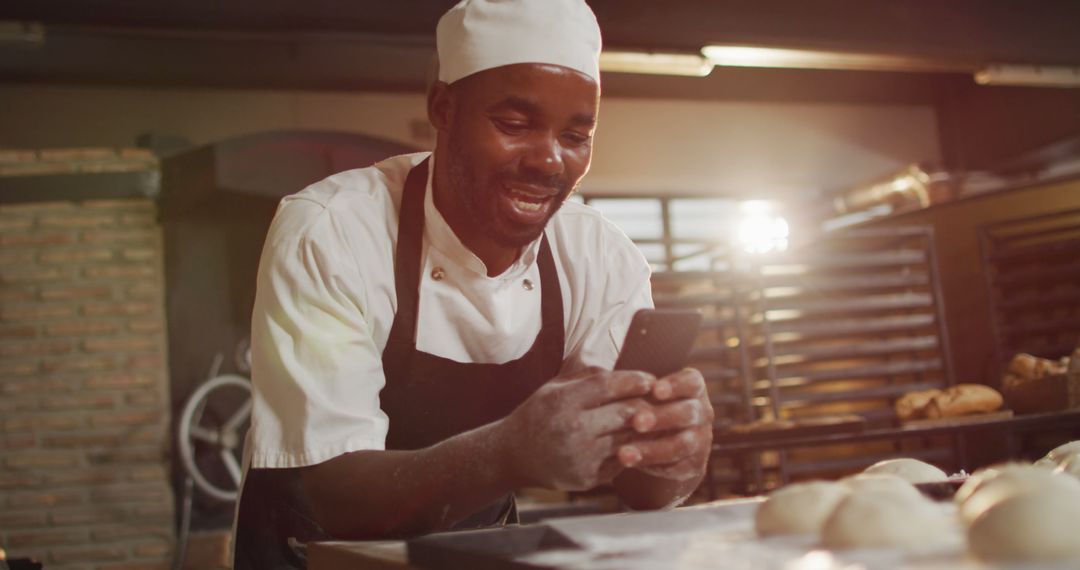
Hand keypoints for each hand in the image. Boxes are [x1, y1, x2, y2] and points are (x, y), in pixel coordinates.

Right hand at [499, 367, 656, 490]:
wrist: (514, 456)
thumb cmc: (539, 414)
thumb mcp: (555, 387)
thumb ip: (589, 376)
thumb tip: (628, 373)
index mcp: (562, 402)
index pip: (608, 386)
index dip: (634, 380)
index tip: (650, 379)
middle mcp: (572, 430)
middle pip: (625, 413)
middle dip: (646, 404)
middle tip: (660, 399)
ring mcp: (581, 457)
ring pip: (629, 438)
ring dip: (644, 429)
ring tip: (656, 419)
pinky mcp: (588, 478)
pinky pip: (621, 460)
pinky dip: (632, 450)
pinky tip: (638, 442)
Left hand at [617, 368, 713, 481]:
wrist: (658, 442)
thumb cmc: (644, 405)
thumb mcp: (642, 392)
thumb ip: (631, 383)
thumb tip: (597, 371)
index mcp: (692, 388)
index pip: (691, 382)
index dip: (676, 385)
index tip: (655, 389)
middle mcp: (701, 412)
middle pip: (688, 413)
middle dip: (662, 418)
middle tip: (636, 422)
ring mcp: (701, 439)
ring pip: (682, 444)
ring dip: (653, 449)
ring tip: (624, 453)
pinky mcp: (694, 464)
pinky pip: (678, 467)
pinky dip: (654, 466)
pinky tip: (632, 464)